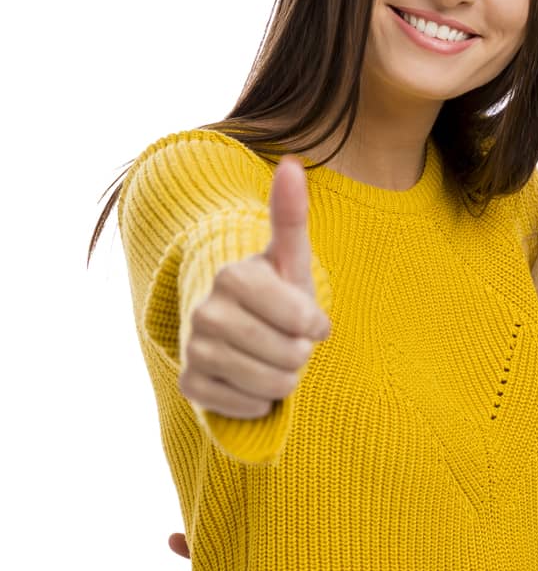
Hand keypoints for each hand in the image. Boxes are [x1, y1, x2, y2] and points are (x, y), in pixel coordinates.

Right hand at [179, 157, 330, 418]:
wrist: (238, 329)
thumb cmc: (275, 292)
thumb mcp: (291, 257)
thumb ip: (291, 214)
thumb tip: (291, 163)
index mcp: (234, 276)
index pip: (304, 323)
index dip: (315, 326)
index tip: (306, 317)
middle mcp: (205, 310)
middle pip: (290, 357)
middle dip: (300, 353)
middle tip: (286, 339)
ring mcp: (193, 348)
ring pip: (273, 385)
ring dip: (285, 378)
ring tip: (272, 357)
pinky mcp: (190, 384)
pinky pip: (249, 407)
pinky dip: (261, 400)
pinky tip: (251, 379)